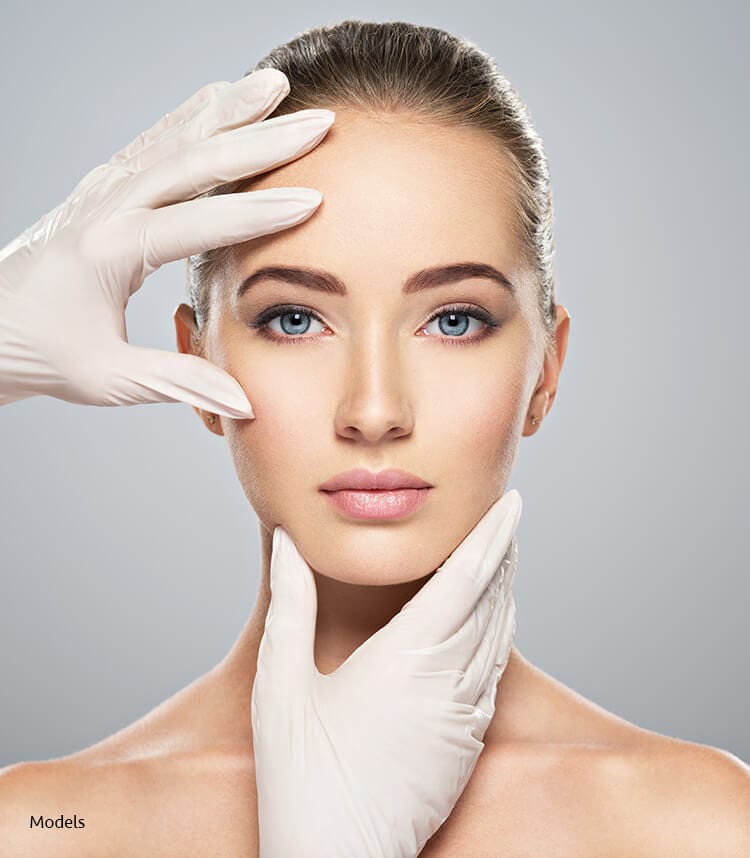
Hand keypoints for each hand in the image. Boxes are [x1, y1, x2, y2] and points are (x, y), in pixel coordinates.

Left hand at [0, 69, 333, 415]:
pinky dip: (194, 115)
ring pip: (175, 138)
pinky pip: (156, 142)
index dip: (259, 214)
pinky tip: (221, 98)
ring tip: (276, 85)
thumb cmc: (44, 353)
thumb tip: (244, 402)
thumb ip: (180, 384)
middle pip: (192, 161)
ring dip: (229, 110)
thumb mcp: (109, 379)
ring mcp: (103, 190)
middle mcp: (106, 207)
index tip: (314, 200)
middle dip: (260, 140)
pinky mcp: (105, 189)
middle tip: (316, 121)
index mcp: (110, 250)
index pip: (198, 223)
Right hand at [252, 488, 521, 857]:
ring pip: (498, 637)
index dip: (492, 535)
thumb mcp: (280, 682)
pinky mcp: (468, 746)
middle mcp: (446, 683)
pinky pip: (495, 674)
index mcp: (404, 658)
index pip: (464, 579)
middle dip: (503, 554)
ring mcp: (464, 717)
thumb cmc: (301, 776)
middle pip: (491, 601)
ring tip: (502, 559)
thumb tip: (290, 543)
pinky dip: (500, 636)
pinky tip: (494, 624)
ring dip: (505, 591)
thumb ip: (291, 604)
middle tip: (507, 519)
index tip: (512, 503)